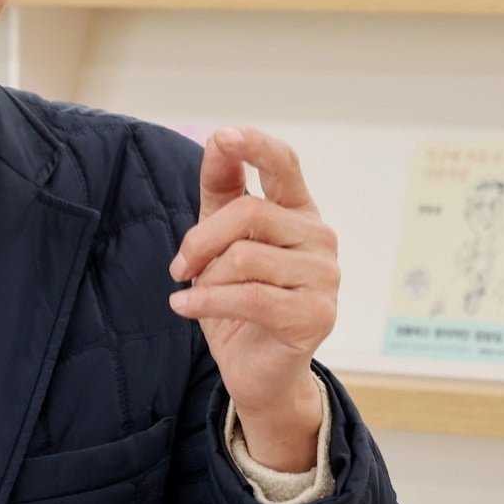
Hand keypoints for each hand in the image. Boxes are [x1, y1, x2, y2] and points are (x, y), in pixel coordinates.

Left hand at [168, 126, 338, 471]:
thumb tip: (218, 139)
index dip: (255, 146)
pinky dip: (206, 301)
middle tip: (179, 266)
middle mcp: (319, 238)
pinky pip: (249, 296)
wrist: (256, 369)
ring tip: (191, 292)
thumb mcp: (221, 238)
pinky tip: (184, 308)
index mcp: (298, 212)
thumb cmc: (238, 297)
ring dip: (205, 278)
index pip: (285, 164)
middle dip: (201, 238)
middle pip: (250, 212)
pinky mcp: (315, 315)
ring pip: (245, 256)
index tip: (223, 135)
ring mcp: (324, 277)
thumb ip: (222, 190)